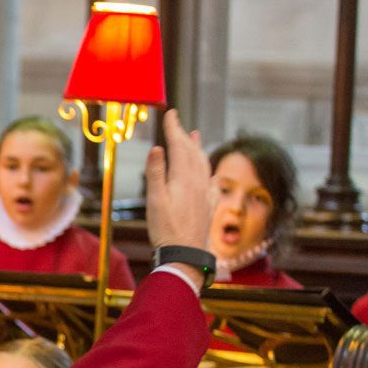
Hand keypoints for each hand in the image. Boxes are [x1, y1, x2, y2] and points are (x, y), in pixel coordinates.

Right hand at [144, 109, 213, 252]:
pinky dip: (209, 171)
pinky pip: (211, 182)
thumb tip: (157, 148)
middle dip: (184, 135)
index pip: (179, 146)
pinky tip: (212, 173)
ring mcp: (205, 193)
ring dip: (198, 149)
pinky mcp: (208, 206)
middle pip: (192, 152)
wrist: (185, 254)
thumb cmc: (166, 229)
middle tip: (178, 121)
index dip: (174, 128)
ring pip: (203, 164)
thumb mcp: (155, 200)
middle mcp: (198, 182)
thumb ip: (156, 173)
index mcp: (183, 177)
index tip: (171, 113)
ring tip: (196, 136)